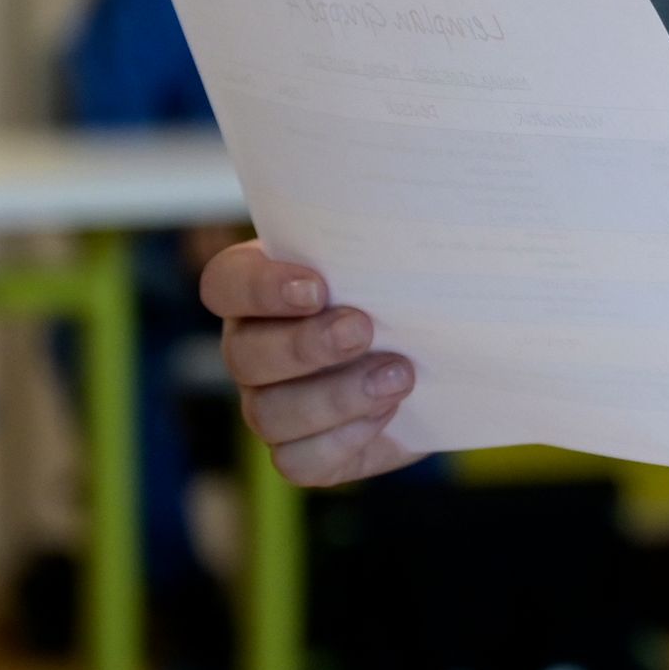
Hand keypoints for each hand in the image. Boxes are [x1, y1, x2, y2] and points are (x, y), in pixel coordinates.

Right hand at [200, 238, 422, 484]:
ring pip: (268, 413)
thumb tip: (421, 208)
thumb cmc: (411, 291)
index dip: (260, 288)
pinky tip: (389, 413)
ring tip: (399, 375)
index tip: (317, 286)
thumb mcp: (400, 258)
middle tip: (363, 328)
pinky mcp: (303, 452)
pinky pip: (296, 461)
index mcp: (261, 289)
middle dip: (305, 346)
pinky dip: (342, 439)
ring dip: (335, 396)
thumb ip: (385, 239)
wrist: (442, 357)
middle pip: (243, 354)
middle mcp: (253, 348)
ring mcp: (271, 403)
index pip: (226, 284)